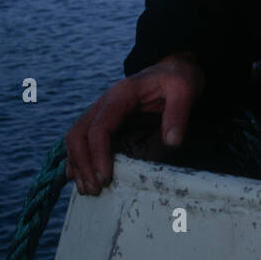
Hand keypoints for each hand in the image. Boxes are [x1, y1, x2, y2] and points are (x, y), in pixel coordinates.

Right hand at [64, 51, 204, 194]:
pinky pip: (83, 139)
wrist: (173, 69)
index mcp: (121, 94)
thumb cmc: (176, 79)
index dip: (98, 154)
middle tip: (95, 189)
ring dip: (78, 164)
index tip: (105, 177)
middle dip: (83, 163)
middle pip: (79, 133)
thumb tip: (172, 141)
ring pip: (76, 138)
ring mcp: (102, 112)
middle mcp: (105, 103)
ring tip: (88, 189)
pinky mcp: (105, 122)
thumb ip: (178, 113)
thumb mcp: (184, 89)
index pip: (99, 127)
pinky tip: (80, 177)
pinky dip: (78, 159)